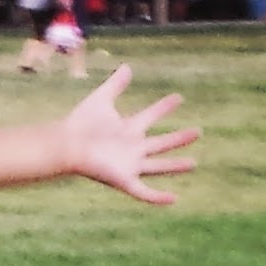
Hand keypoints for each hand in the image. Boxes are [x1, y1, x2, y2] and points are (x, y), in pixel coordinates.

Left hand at [62, 64, 198, 204]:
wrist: (68, 145)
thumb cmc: (80, 124)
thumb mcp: (102, 99)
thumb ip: (115, 85)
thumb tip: (128, 66)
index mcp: (127, 129)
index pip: (150, 116)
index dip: (163, 107)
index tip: (178, 97)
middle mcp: (131, 148)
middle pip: (160, 143)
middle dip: (178, 138)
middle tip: (198, 132)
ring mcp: (129, 165)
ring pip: (158, 167)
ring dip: (175, 166)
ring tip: (194, 163)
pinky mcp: (124, 180)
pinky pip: (144, 192)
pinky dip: (158, 197)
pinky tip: (174, 198)